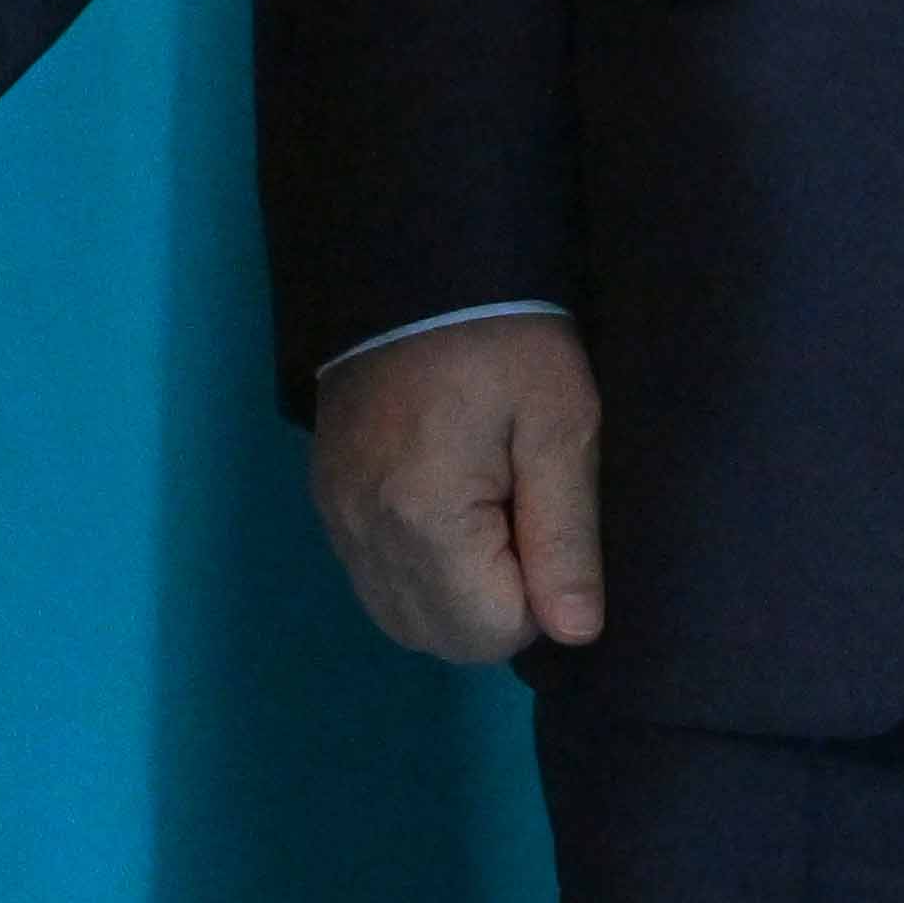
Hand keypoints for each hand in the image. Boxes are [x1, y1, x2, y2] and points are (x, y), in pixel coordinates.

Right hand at [314, 313, 607, 661]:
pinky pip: (375, 579)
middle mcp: (365, 536)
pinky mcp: (327, 502)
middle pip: (442, 638)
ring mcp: (336, 520)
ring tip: (490, 508)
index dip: (540, 594)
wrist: (418, 264)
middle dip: (498, 602)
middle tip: (522, 512)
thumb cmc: (506, 339)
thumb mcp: (560, 422)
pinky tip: (449, 509)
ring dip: (456, 593)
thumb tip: (576, 632)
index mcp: (423, 519)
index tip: (548, 518)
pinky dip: (419, 570)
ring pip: (404, 619)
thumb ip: (567, 534)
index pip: (491, 631)